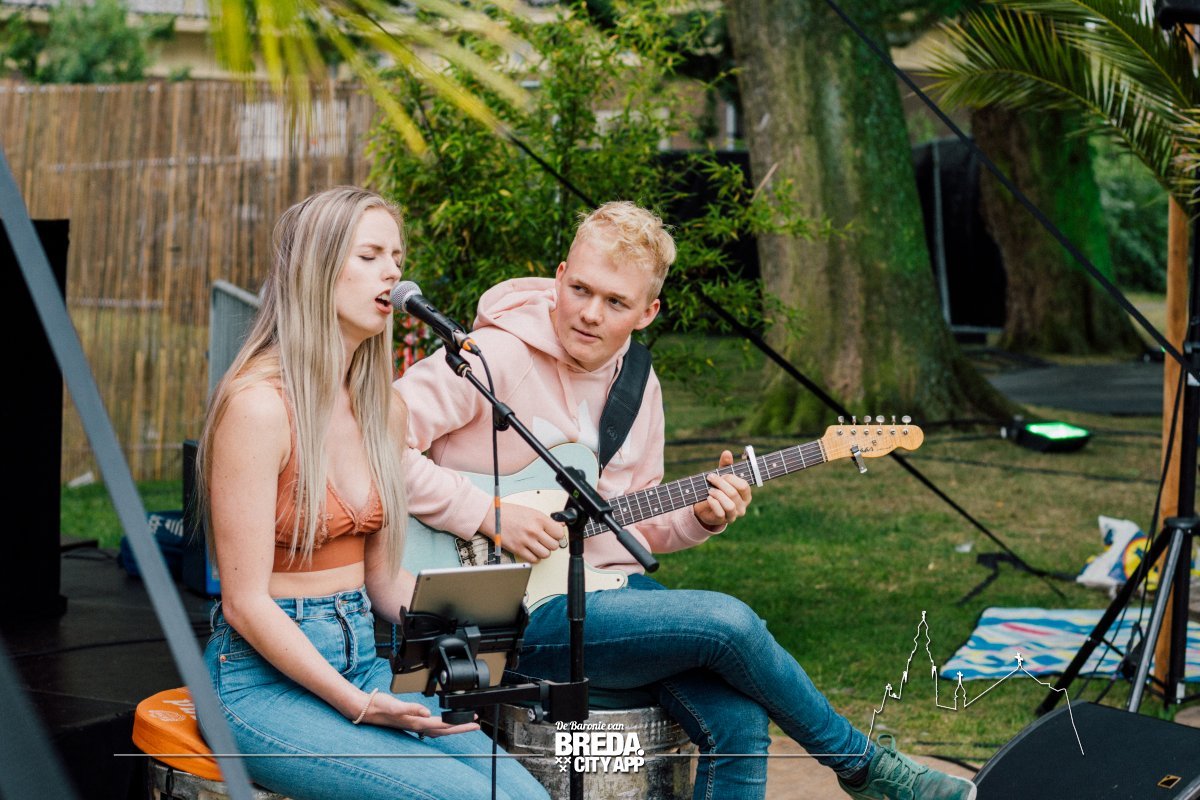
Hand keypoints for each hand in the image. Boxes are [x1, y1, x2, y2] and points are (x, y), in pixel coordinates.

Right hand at [364, 692, 479, 737]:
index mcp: (417, 721)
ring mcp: (414, 724)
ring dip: (452, 727)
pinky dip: (440, 725)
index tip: (472, 721)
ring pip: (438, 730)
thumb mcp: (395, 705)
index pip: (443, 724)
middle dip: (461, 727)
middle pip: (444, 730)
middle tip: (475, 724)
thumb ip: (411, 709)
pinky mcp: (411, 721)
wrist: (366, 709)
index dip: (458, 723)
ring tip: (464, 724)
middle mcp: (417, 725)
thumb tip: (427, 713)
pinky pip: (430, 726)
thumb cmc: (380, 706)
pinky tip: (442, 724)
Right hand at [479, 502, 563, 562]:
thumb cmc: (510, 513)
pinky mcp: (518, 549)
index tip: (554, 535)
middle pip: (554, 545)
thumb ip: (547, 520)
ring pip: (546, 554)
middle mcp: (534, 530)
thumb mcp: (532, 512)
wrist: (492, 516)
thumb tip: (560, 525)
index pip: (559, 533)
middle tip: (545, 541)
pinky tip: (531, 551)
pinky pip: (534, 559)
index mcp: (539, 519)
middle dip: (550, 544)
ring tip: (538, 546)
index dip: (557, 535)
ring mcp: (526, 541)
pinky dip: (534, 557)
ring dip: (543, 552)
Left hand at [692, 450, 751, 529]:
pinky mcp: (723, 521)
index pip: (743, 486)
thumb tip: (727, 452)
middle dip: (720, 484)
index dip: (731, 479)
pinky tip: (708, 497)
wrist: (705, 507)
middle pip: (734, 493)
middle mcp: (742, 506)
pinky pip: (720, 513)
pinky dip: (713, 503)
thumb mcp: (721, 476)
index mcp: (746, 495)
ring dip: (717, 494)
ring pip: (729, 505)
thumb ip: (725, 465)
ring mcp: (734, 515)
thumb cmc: (718, 489)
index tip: (721, 474)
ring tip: (709, 489)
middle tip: (710, 478)